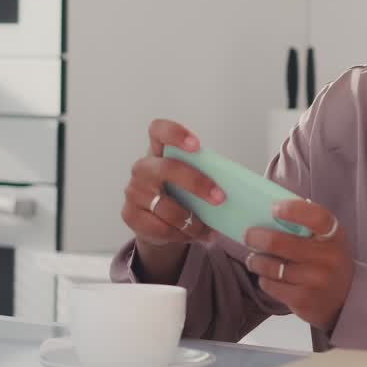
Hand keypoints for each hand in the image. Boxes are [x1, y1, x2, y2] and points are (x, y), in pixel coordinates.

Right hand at [120, 119, 225, 246]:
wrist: (158, 223)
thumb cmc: (181, 194)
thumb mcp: (192, 180)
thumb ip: (205, 175)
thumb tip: (237, 187)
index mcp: (158, 150)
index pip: (158, 130)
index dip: (175, 134)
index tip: (197, 146)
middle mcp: (142, 167)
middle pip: (165, 168)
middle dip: (196, 183)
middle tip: (219, 198)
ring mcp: (133, 191)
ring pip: (165, 206)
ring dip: (191, 220)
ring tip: (208, 230)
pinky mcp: (129, 214)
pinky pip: (158, 227)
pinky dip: (179, 234)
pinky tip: (192, 236)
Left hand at [243, 200, 353, 331]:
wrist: (344, 301)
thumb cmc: (328, 262)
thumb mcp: (329, 241)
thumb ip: (308, 225)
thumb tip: (271, 206)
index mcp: (335, 237)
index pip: (317, 217)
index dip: (293, 210)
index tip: (273, 208)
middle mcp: (327, 258)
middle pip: (280, 242)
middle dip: (256, 237)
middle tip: (248, 235)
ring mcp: (315, 280)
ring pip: (271, 266)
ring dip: (256, 260)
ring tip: (254, 259)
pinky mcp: (302, 299)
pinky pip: (270, 284)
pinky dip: (264, 279)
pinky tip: (267, 276)